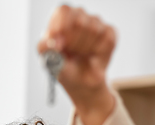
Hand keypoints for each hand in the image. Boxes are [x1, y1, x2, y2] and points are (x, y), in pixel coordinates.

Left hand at [38, 5, 115, 124]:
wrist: (79, 83)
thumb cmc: (62, 66)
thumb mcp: (47, 59)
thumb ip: (44, 48)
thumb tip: (54, 42)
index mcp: (60, 17)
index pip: (63, 11)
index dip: (62, 28)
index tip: (60, 46)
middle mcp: (78, 15)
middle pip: (79, 21)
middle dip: (73, 44)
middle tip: (70, 54)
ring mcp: (95, 22)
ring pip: (94, 30)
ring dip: (84, 50)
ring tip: (80, 55)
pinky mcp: (109, 32)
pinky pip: (106, 39)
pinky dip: (97, 52)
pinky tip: (92, 55)